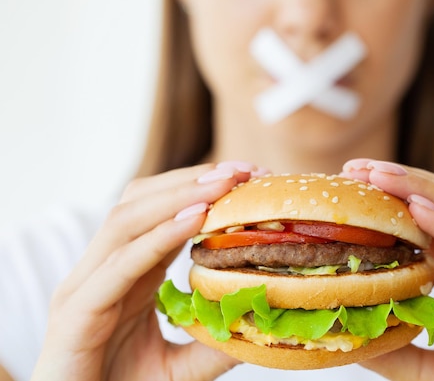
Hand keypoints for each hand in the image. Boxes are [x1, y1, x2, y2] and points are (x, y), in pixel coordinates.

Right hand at [31, 161, 265, 380]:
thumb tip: (258, 326)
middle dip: (193, 180)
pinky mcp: (77, 311)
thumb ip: (212, 345)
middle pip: (143, 201)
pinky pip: (120, 263)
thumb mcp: (179, 367)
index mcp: (127, 273)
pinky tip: (194, 219)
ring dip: (179, 195)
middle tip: (243, 169)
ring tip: (224, 183)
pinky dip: (158, 236)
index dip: (202, 189)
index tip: (249, 177)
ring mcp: (86, 286)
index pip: (161, 213)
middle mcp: (103, 269)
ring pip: (127, 219)